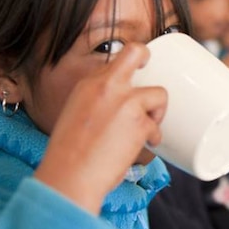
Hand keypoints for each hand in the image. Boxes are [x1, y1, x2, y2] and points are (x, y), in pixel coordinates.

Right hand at [34, 44, 166, 214]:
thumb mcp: (75, 116)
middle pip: (136, 51)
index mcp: (88, 84)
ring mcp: (126, 102)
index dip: (128, 66)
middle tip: (149, 73)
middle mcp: (107, 86)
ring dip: (158, 111)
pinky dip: (153, 137)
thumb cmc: (68, 156)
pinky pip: (156, 126)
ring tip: (149, 128)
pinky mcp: (139, 123)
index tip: (134, 75)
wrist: (69, 177)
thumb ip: (96, 104)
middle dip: (147, 56)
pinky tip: (145, 146)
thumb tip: (118, 110)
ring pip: (159, 93)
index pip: (114, 61)